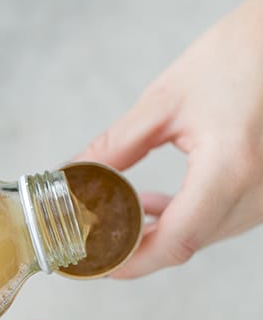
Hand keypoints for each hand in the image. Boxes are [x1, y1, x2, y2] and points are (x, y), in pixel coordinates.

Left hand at [76, 0, 262, 277]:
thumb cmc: (237, 56)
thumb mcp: (165, 102)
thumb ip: (116, 147)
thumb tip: (74, 175)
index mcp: (230, 170)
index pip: (174, 240)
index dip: (129, 261)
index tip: (93, 262)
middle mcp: (255, 193)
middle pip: (184, 245)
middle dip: (133, 250)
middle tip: (89, 243)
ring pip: (198, 238)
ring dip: (154, 235)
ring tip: (110, 218)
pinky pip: (215, 221)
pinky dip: (178, 219)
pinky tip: (145, 205)